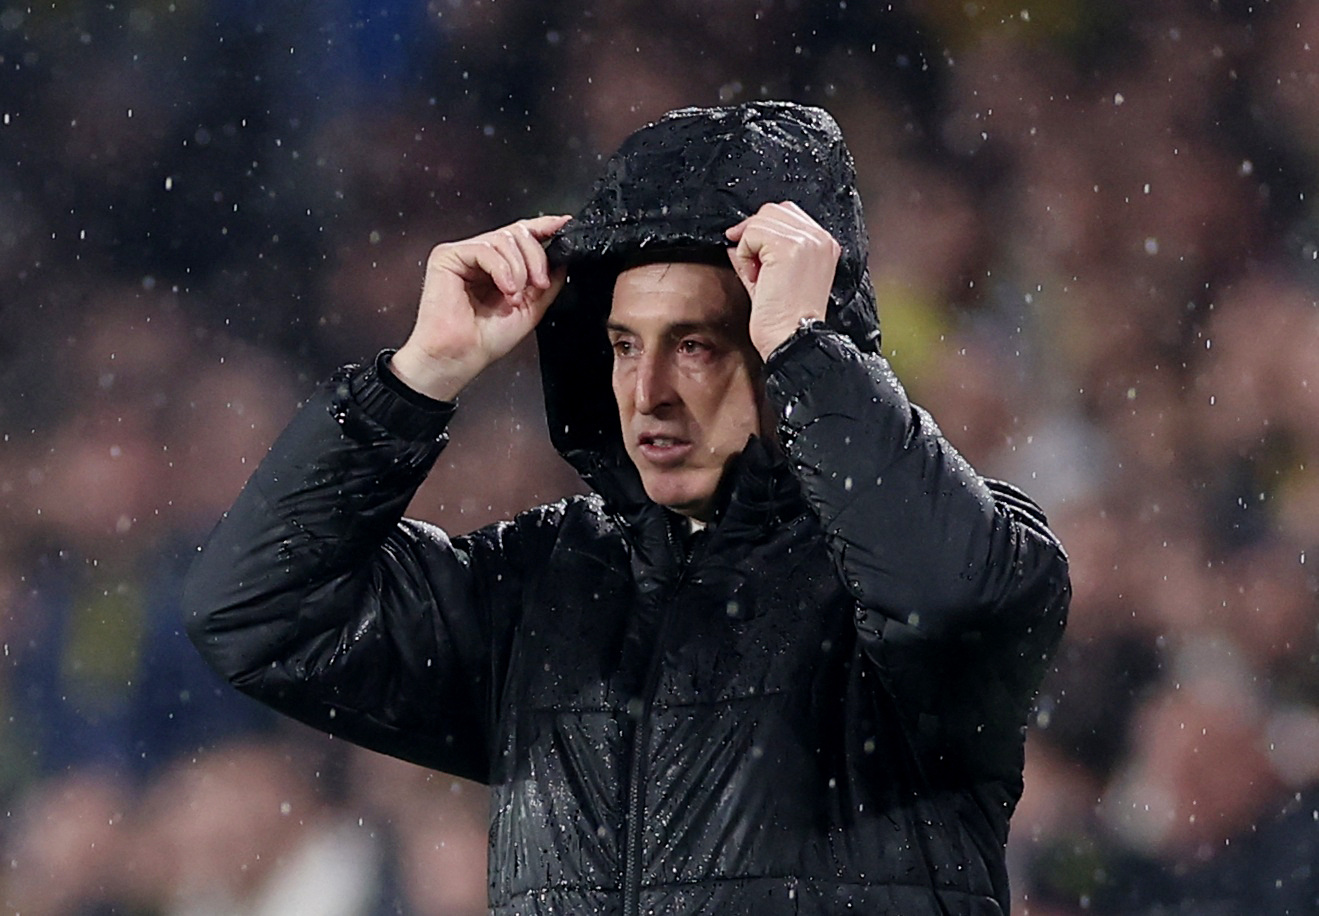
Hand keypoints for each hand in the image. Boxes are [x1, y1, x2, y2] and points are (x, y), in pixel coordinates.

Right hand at [391, 214, 570, 400]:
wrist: (461, 356)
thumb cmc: (485, 340)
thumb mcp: (531, 309)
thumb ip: (548, 283)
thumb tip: (563, 260)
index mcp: (498, 266)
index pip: (522, 235)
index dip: (545, 226)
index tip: (564, 225)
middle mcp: (480, 257)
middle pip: (517, 233)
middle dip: (536, 258)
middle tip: (540, 285)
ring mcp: (464, 254)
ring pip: (503, 239)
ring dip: (519, 269)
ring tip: (515, 297)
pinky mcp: (447, 256)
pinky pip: (485, 249)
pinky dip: (502, 269)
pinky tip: (505, 289)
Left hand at [725, 202, 840, 359]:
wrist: (793, 341)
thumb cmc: (786, 321)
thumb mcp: (775, 278)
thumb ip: (761, 254)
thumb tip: (736, 238)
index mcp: (824, 244)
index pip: (786, 215)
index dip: (762, 232)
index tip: (755, 261)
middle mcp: (820, 237)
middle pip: (772, 211)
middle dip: (754, 235)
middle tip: (754, 269)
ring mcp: (807, 240)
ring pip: (761, 220)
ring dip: (749, 246)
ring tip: (757, 276)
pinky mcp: (789, 247)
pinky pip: (752, 233)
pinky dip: (745, 254)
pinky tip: (756, 278)